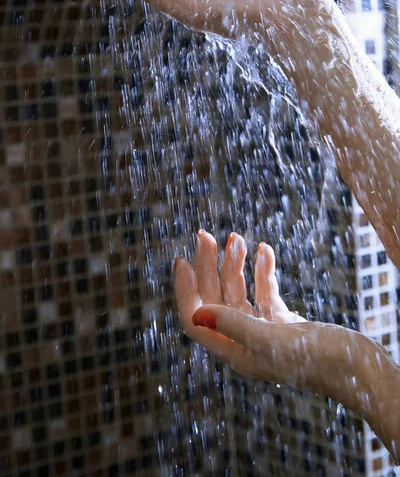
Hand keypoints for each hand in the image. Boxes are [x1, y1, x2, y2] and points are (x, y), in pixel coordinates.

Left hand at [174, 230, 305, 381]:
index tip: (182, 259)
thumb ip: (234, 326)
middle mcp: (244, 342)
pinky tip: (264, 250)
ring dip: (236, 264)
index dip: (185, 290)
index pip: (196, 319)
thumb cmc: (319, 360)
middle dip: (210, 267)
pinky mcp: (284, 324)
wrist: (360, 370)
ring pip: (239, 293)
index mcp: (235, 351)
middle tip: (205, 235)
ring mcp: (264, 332)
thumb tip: (197, 315)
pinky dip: (263, 272)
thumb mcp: (273, 340)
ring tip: (236, 237)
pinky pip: (266, 293)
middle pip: (215, 299)